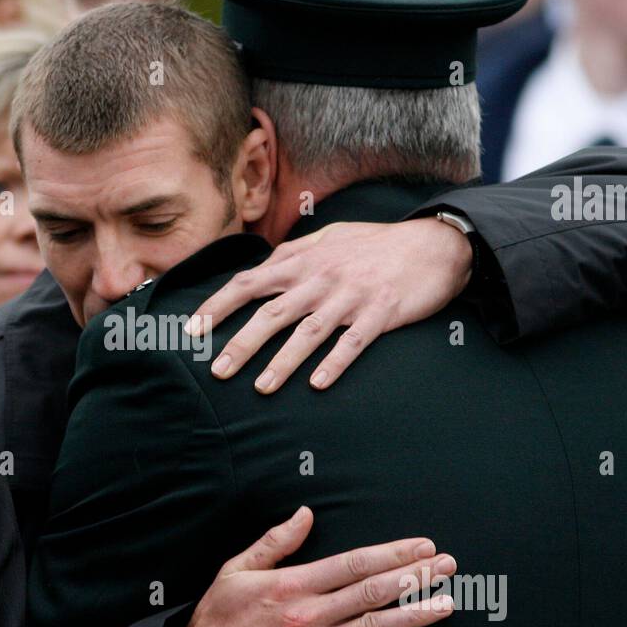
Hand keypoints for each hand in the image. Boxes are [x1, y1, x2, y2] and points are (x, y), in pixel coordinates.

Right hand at [169, 506, 455, 626]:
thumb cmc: (218, 622)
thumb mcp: (236, 571)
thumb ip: (274, 542)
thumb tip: (305, 514)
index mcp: (292, 585)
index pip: (355, 563)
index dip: (394, 553)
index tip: (421, 546)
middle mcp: (309, 616)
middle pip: (374, 591)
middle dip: (416, 576)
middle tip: (447, 565)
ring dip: (416, 614)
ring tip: (446, 602)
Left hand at [186, 217, 471, 393]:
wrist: (433, 243)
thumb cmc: (375, 244)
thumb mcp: (328, 238)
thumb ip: (293, 254)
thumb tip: (259, 267)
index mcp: (304, 260)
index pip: (249, 282)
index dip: (218, 305)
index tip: (193, 329)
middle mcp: (321, 278)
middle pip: (272, 312)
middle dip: (242, 343)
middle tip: (218, 371)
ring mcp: (351, 296)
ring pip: (309, 332)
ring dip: (283, 361)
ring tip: (261, 388)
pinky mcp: (381, 313)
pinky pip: (354, 342)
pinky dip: (336, 363)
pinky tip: (318, 385)